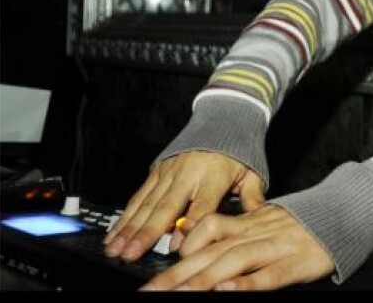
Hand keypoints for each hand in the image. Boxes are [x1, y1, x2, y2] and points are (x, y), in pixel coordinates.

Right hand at [103, 150, 264, 261]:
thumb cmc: (239, 150)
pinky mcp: (158, 170)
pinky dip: (125, 216)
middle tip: (132, 254)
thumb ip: (252, 198)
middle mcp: (188, 174)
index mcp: (214, 175)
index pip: (202, 205)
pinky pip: (139, 196)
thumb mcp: (252, 172)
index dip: (191, 226)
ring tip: (115, 249)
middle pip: (166, 207)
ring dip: (129, 228)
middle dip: (147, 233)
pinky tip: (114, 233)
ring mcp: (169, 172)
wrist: (224, 118)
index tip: (178, 247)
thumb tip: (258, 220)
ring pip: (146, 203)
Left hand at [139, 204, 334, 290]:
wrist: (345, 211)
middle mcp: (257, 232)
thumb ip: (234, 230)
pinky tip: (228, 291)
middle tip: (150, 293)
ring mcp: (277, 246)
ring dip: (203, 281)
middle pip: (211, 252)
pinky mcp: (297, 262)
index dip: (179, 250)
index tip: (154, 273)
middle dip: (177, 276)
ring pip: (234, 262)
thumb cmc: (303, 223)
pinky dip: (248, 283)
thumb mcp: (265, 220)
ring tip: (179, 295)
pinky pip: (269, 275)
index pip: (206, 232)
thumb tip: (196, 239)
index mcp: (249, 223)